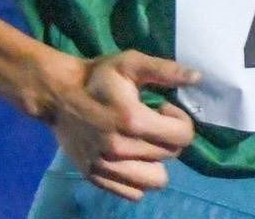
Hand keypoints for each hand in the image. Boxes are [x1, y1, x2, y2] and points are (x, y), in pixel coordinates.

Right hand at [50, 50, 200, 200]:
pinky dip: (137, 177)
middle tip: (150, 120)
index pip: (183, 136)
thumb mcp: (130, 63)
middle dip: (167, 136)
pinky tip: (130, 157)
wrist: (58, 94)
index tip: (162, 107)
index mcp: (133, 120)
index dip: (179, 119)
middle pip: (171, 155)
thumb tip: (197, 78)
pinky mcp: (96, 177)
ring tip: (142, 142)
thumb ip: (165, 70)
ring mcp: (107, 167)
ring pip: (156, 180)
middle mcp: (121, 149)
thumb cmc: (98, 76)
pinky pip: (134, 192)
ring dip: (156, 161)